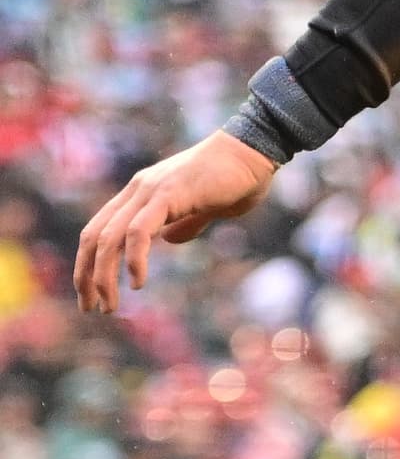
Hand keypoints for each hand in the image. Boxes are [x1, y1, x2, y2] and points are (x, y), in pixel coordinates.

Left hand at [76, 132, 277, 312]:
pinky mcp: (168, 195)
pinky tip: (138, 282)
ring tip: (109, 304)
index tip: (94, 293)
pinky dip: (133, 260)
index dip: (90, 263)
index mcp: (142, 193)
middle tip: (90, 307)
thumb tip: (171, 240)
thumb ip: (186, 222)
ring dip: (103, 276)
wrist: (254, 150)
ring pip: (109, 237)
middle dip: (86, 276)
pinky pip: (138, 231)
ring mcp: (149, 191)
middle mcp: (138, 191)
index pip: (100, 230)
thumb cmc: (238, 177)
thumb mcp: (207, 208)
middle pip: (94, 236)